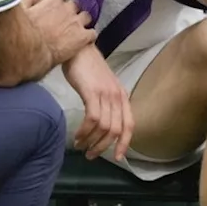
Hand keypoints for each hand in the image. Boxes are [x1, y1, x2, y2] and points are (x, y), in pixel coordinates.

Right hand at [27, 0, 95, 64]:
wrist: (30, 51)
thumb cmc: (23, 33)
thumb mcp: (20, 9)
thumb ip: (27, 0)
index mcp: (52, 1)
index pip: (59, 0)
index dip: (57, 9)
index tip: (53, 15)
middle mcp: (67, 9)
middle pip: (74, 7)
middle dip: (70, 14)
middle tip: (64, 23)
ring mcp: (76, 22)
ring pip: (86, 17)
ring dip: (81, 23)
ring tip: (76, 32)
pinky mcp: (83, 37)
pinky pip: (92, 33)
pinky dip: (88, 37)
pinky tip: (83, 42)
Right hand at [63, 46, 134, 161]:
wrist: (78, 48)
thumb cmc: (87, 68)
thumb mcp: (103, 86)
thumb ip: (106, 103)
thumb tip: (102, 125)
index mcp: (122, 96)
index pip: (129, 125)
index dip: (124, 143)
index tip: (117, 158)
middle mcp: (117, 96)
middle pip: (116, 130)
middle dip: (103, 147)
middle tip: (90, 155)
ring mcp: (106, 94)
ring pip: (104, 127)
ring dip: (91, 141)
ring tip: (80, 146)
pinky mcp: (92, 92)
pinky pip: (92, 119)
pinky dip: (85, 131)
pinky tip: (77, 135)